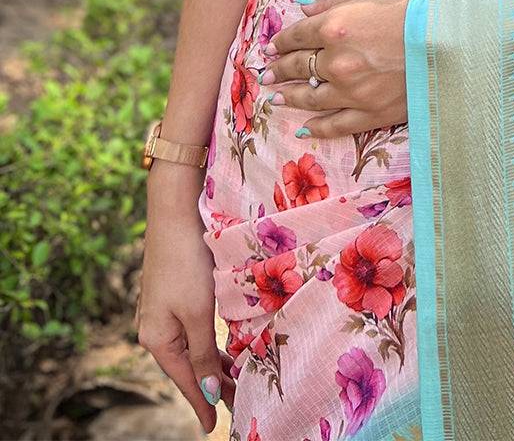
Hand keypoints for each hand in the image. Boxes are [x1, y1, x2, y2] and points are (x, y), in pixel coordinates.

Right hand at [136, 199, 236, 434]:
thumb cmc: (186, 262)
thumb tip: (208, 391)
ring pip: (192, 347)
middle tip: (239, 401)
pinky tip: (225, 346)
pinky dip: (209, 342)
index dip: (203, 403)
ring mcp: (164, 311)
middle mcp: (156, 328)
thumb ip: (204, 353)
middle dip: (212, 384)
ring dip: (214, 363)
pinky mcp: (174, 293)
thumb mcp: (198, 312)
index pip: (186, 380)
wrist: (175, 212)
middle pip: (189, 366)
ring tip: (238, 378)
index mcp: (157, 339)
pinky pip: (193, 329)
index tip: (214, 427)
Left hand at [258, 0, 423, 137]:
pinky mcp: (371, 113)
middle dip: (279, 69)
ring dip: (289, 97)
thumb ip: (336, 0)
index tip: (272, 47)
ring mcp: (352, 91)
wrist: (454, 36)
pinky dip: (318, 127)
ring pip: (310, 98)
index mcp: (334, 27)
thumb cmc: (417, 4)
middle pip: (299, 66)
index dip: (281, 41)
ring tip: (274, 99)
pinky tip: (304, 127)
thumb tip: (306, 9)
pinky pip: (337, 125)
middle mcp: (336, 62)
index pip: (297, 35)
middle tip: (266, 73)